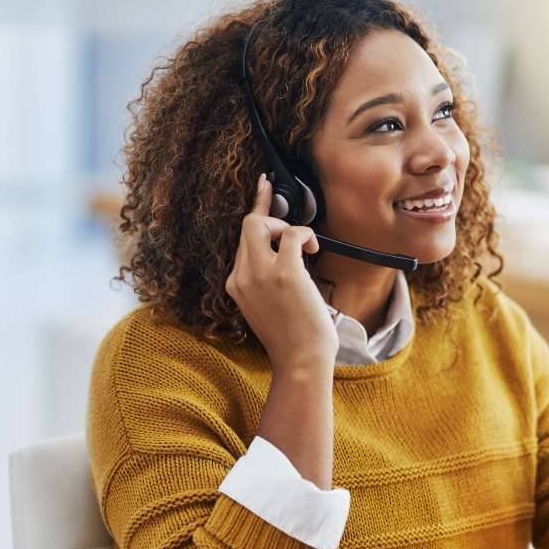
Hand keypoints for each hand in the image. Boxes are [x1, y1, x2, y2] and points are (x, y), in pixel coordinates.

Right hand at [226, 173, 337, 369]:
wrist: (300, 362)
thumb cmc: (291, 337)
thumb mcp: (265, 305)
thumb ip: (263, 278)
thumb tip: (283, 249)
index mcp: (235, 284)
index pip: (241, 239)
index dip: (255, 210)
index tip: (263, 187)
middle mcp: (242, 276)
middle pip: (247, 225)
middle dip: (270, 215)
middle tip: (290, 227)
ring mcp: (260, 273)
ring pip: (261, 223)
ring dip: (286, 226)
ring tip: (304, 247)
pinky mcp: (284, 273)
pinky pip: (291, 234)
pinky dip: (304, 234)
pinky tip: (313, 249)